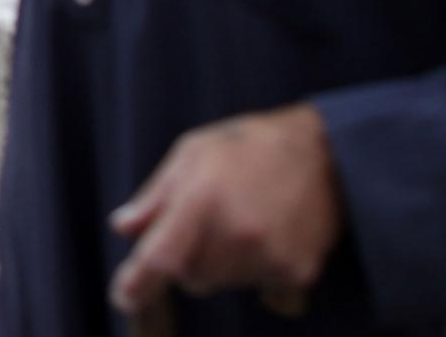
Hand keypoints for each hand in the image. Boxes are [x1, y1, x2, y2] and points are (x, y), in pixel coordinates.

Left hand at [109, 104, 342, 320]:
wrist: (322, 152)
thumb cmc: (247, 147)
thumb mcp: (193, 153)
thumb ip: (155, 195)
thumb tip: (123, 227)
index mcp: (201, 199)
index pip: (159, 258)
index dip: (137, 284)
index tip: (124, 298)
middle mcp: (233, 232)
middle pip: (192, 278)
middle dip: (190, 259)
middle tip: (212, 222)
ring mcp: (268, 255)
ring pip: (226, 284)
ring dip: (225, 265)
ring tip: (245, 221)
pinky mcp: (297, 271)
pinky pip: (264, 292)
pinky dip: (262, 275)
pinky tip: (271, 238)